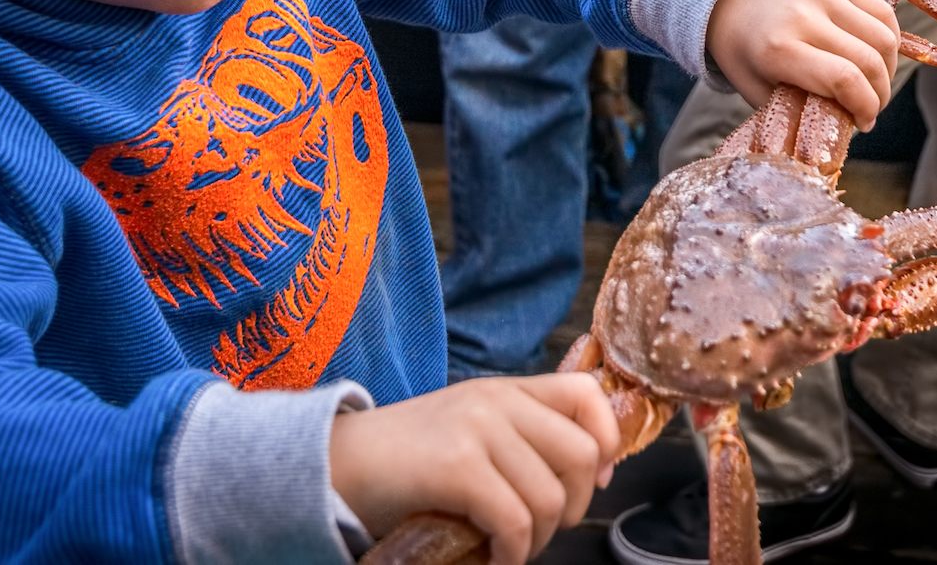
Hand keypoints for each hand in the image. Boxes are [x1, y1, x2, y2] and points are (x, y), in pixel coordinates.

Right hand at [330, 374, 620, 564]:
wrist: (331, 466)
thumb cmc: (402, 462)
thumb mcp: (468, 430)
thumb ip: (520, 436)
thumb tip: (594, 469)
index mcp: (503, 389)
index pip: (586, 393)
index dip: (606, 440)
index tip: (594, 479)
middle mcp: (495, 400)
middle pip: (582, 453)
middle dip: (572, 507)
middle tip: (537, 529)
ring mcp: (476, 428)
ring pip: (551, 497)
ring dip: (537, 540)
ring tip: (506, 547)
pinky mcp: (456, 465)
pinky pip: (516, 521)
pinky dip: (511, 553)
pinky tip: (492, 558)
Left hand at [705, 0, 899, 130]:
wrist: (731, 0)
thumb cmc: (745, 54)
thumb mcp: (759, 91)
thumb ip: (800, 109)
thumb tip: (846, 124)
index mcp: (778, 49)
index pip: (844, 79)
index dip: (865, 107)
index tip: (864, 123)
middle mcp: (803, 16)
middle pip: (869, 61)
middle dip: (879, 94)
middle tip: (871, 109)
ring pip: (884, 38)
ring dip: (889, 69)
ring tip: (874, 84)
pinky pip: (884, 14)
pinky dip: (890, 41)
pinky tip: (877, 58)